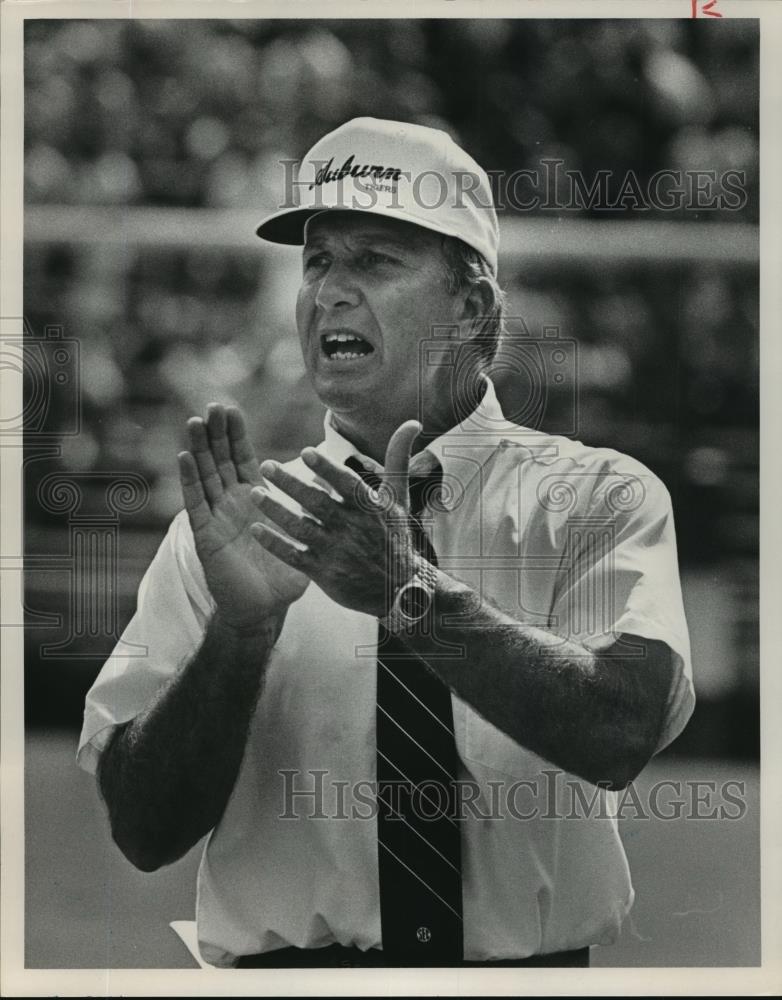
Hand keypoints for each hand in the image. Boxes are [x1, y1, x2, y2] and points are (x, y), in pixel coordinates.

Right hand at [178, 403, 308, 632]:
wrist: (265, 610)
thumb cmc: (283, 574)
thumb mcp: (302, 532)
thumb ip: (310, 505)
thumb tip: (329, 478)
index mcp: (254, 500)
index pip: (242, 459)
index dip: (235, 435)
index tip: (230, 409)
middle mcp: (231, 504)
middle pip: (220, 461)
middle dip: (215, 433)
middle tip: (211, 406)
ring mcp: (216, 518)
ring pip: (205, 476)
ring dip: (198, 449)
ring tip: (193, 421)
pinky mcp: (206, 535)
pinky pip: (196, 504)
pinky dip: (189, 481)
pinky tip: (183, 458)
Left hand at [250, 420, 422, 616]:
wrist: (399, 589)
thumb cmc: (395, 535)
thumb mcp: (399, 498)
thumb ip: (398, 458)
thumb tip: (412, 422)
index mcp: (371, 508)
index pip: (347, 485)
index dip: (327, 470)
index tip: (306, 453)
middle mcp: (353, 528)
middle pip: (317, 503)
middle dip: (290, 484)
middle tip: (266, 466)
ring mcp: (337, 551)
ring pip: (301, 528)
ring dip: (276, 510)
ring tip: (254, 493)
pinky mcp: (324, 573)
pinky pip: (294, 556)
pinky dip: (274, 544)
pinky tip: (256, 529)